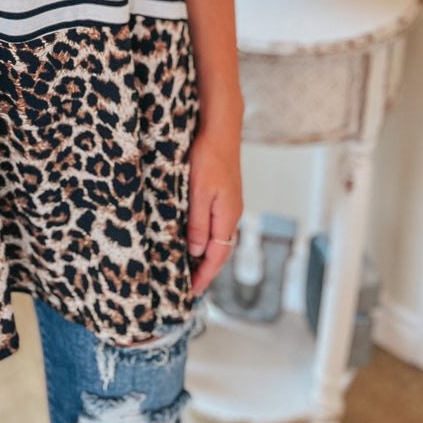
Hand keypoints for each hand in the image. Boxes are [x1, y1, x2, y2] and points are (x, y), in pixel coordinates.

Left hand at [185, 121, 243, 297]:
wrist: (221, 129)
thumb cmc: (209, 157)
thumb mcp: (199, 193)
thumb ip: (198, 223)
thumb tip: (196, 252)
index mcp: (227, 217)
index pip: (217, 257)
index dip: (204, 276)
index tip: (191, 293)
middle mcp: (232, 214)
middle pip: (220, 251)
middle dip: (206, 271)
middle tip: (190, 287)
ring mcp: (230, 204)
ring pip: (219, 238)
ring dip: (207, 255)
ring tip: (191, 268)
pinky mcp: (225, 194)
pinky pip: (217, 224)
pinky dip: (207, 238)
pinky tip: (196, 237)